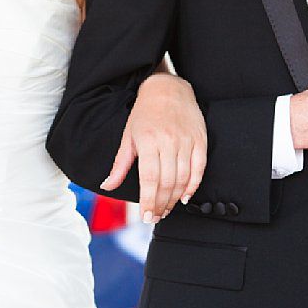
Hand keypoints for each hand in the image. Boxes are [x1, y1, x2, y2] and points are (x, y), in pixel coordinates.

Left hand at [100, 73, 206, 223]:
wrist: (168, 89)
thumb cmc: (145, 113)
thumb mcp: (128, 137)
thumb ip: (119, 165)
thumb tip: (107, 186)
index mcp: (148, 142)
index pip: (149, 179)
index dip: (147, 201)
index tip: (145, 216)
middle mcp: (168, 142)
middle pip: (166, 182)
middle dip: (160, 205)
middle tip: (154, 217)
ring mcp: (186, 141)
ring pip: (182, 179)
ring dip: (174, 199)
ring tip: (166, 210)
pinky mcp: (200, 140)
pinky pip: (199, 168)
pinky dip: (193, 186)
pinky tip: (184, 197)